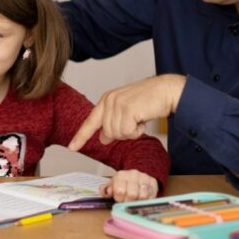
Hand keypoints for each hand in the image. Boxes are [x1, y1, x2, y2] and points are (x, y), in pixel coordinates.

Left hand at [68, 74, 185, 149]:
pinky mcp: (127, 109)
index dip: (81, 136)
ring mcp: (117, 104)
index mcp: (107, 100)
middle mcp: (109, 100)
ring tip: (140, 118)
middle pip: (108, 133)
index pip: (91, 121)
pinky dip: (137, 131)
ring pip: (117, 134)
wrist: (166, 90)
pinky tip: (143, 120)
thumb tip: (103, 138)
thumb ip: (113, 123)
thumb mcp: (127, 112)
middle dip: (123, 133)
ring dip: (132, 132)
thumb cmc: (149, 101)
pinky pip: (127, 132)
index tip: (72, 147)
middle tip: (135, 121)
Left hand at [99, 169, 157, 201]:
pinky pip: (151, 195)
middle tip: (128, 202)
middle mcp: (133, 174)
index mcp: (121, 175)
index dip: (120, 199)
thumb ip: (106, 190)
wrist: (134, 177)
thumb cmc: (121, 185)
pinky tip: (142, 199)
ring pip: (143, 196)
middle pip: (132, 195)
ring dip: (138, 202)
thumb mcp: (112, 186)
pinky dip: (147, 200)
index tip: (120, 200)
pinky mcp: (153, 181)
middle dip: (129, 202)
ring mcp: (144, 177)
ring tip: (135, 200)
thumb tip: (105, 192)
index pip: (120, 191)